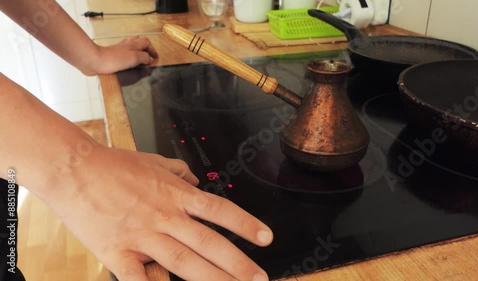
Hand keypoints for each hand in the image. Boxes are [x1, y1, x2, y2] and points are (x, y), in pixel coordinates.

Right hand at [43, 146, 272, 280]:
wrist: (73, 169)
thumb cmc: (113, 165)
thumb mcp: (153, 161)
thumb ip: (179, 171)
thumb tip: (196, 178)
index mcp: (175, 195)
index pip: (219, 211)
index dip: (245, 225)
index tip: (266, 238)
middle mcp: (165, 216)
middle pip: (209, 242)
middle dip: (237, 263)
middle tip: (260, 278)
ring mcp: (142, 235)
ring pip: (183, 261)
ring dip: (212, 278)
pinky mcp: (117, 252)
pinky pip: (138, 277)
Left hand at [85, 36, 157, 74]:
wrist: (96, 61)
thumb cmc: (113, 59)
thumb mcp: (135, 58)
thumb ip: (144, 58)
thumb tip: (150, 59)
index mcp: (133, 45)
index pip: (146, 42)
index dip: (152, 50)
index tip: (155, 57)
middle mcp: (126, 46)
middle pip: (138, 41)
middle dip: (145, 47)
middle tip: (149, 55)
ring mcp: (119, 50)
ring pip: (130, 46)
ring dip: (137, 51)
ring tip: (140, 58)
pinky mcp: (112, 56)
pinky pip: (123, 54)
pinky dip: (128, 57)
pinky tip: (128, 63)